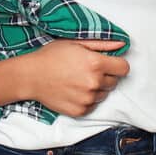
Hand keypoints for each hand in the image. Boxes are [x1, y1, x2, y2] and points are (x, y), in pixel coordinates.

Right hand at [0, 39, 129, 115]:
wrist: (31, 76)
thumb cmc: (53, 56)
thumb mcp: (77, 43)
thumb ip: (103, 44)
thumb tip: (123, 44)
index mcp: (96, 63)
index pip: (124, 68)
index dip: (117, 65)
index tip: (109, 64)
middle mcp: (94, 83)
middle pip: (114, 82)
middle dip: (106, 76)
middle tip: (88, 70)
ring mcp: (87, 99)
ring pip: (104, 94)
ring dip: (97, 88)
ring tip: (79, 80)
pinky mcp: (80, 111)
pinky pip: (93, 105)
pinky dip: (87, 100)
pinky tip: (74, 91)